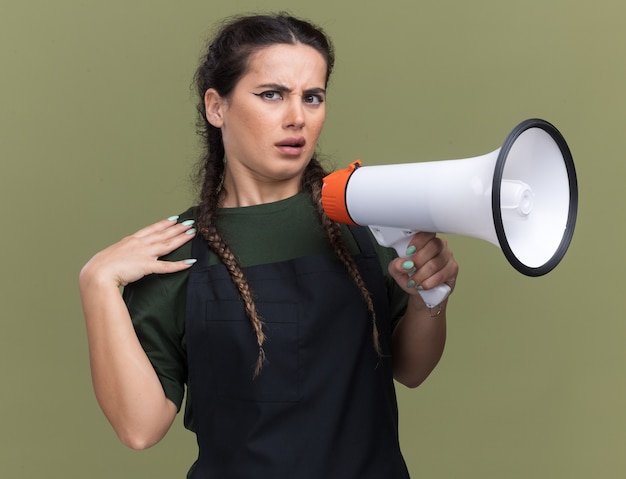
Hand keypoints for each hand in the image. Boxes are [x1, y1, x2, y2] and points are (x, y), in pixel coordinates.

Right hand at [80, 216, 196, 287]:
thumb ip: (123, 254)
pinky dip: (179, 265)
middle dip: (177, 228)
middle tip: (190, 223)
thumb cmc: (101, 267)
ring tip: (192, 233)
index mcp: (131, 240)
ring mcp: (144, 254)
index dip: (164, 223)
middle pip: (163, 234)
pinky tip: (190, 262)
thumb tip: (126, 257)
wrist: (97, 273)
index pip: (151, 229)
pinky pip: (167, 266)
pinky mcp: (146, 266)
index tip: (174, 218)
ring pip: (167, 244)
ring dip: (181, 239)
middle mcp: (139, 244)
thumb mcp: (113, 255)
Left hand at [387, 232, 458, 302]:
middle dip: (418, 261)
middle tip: (411, 270)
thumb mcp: (398, 271)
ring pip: (435, 263)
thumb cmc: (412, 277)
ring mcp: (448, 257)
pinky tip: (422, 285)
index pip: (427, 233)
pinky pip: (441, 275)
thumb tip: (403, 264)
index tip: (409, 251)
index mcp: (426, 240)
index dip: (419, 240)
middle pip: (434, 246)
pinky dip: (429, 282)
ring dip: (421, 275)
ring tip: (414, 281)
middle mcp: (440, 246)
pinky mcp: (453, 270)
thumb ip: (396, 265)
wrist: (422, 292)